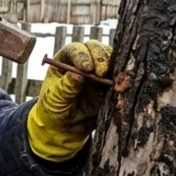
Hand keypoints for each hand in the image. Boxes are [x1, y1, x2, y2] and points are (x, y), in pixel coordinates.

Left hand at [28, 40, 112, 161]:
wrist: (65, 127)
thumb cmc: (54, 109)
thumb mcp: (55, 99)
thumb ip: (65, 87)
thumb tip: (77, 74)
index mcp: (64, 60)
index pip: (75, 49)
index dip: (82, 55)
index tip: (86, 68)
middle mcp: (83, 61)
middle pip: (95, 49)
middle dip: (100, 58)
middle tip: (101, 73)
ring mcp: (98, 71)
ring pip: (110, 59)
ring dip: (113, 67)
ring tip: (112, 81)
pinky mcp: (109, 83)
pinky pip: (118, 76)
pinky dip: (121, 79)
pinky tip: (120, 87)